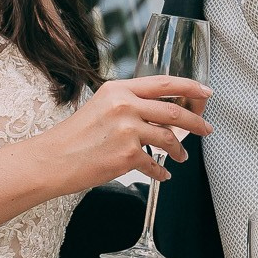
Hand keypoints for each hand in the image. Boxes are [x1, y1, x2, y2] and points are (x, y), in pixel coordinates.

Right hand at [37, 75, 212, 191]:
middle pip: (173, 111)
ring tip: (180, 157)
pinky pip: (154, 164)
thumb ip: (127, 105)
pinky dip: (160, 172)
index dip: (189, 87)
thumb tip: (157, 113)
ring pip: (169, 139)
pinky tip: (161, 174)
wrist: (52, 160)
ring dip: (179, 150)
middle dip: (196, 122)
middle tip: (205, 129)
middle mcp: (124, 106)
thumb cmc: (73, 137)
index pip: (163, 83)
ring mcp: (127, 130)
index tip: (205, 92)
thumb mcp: (99, 107)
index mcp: (118, 90)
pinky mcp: (127, 155)